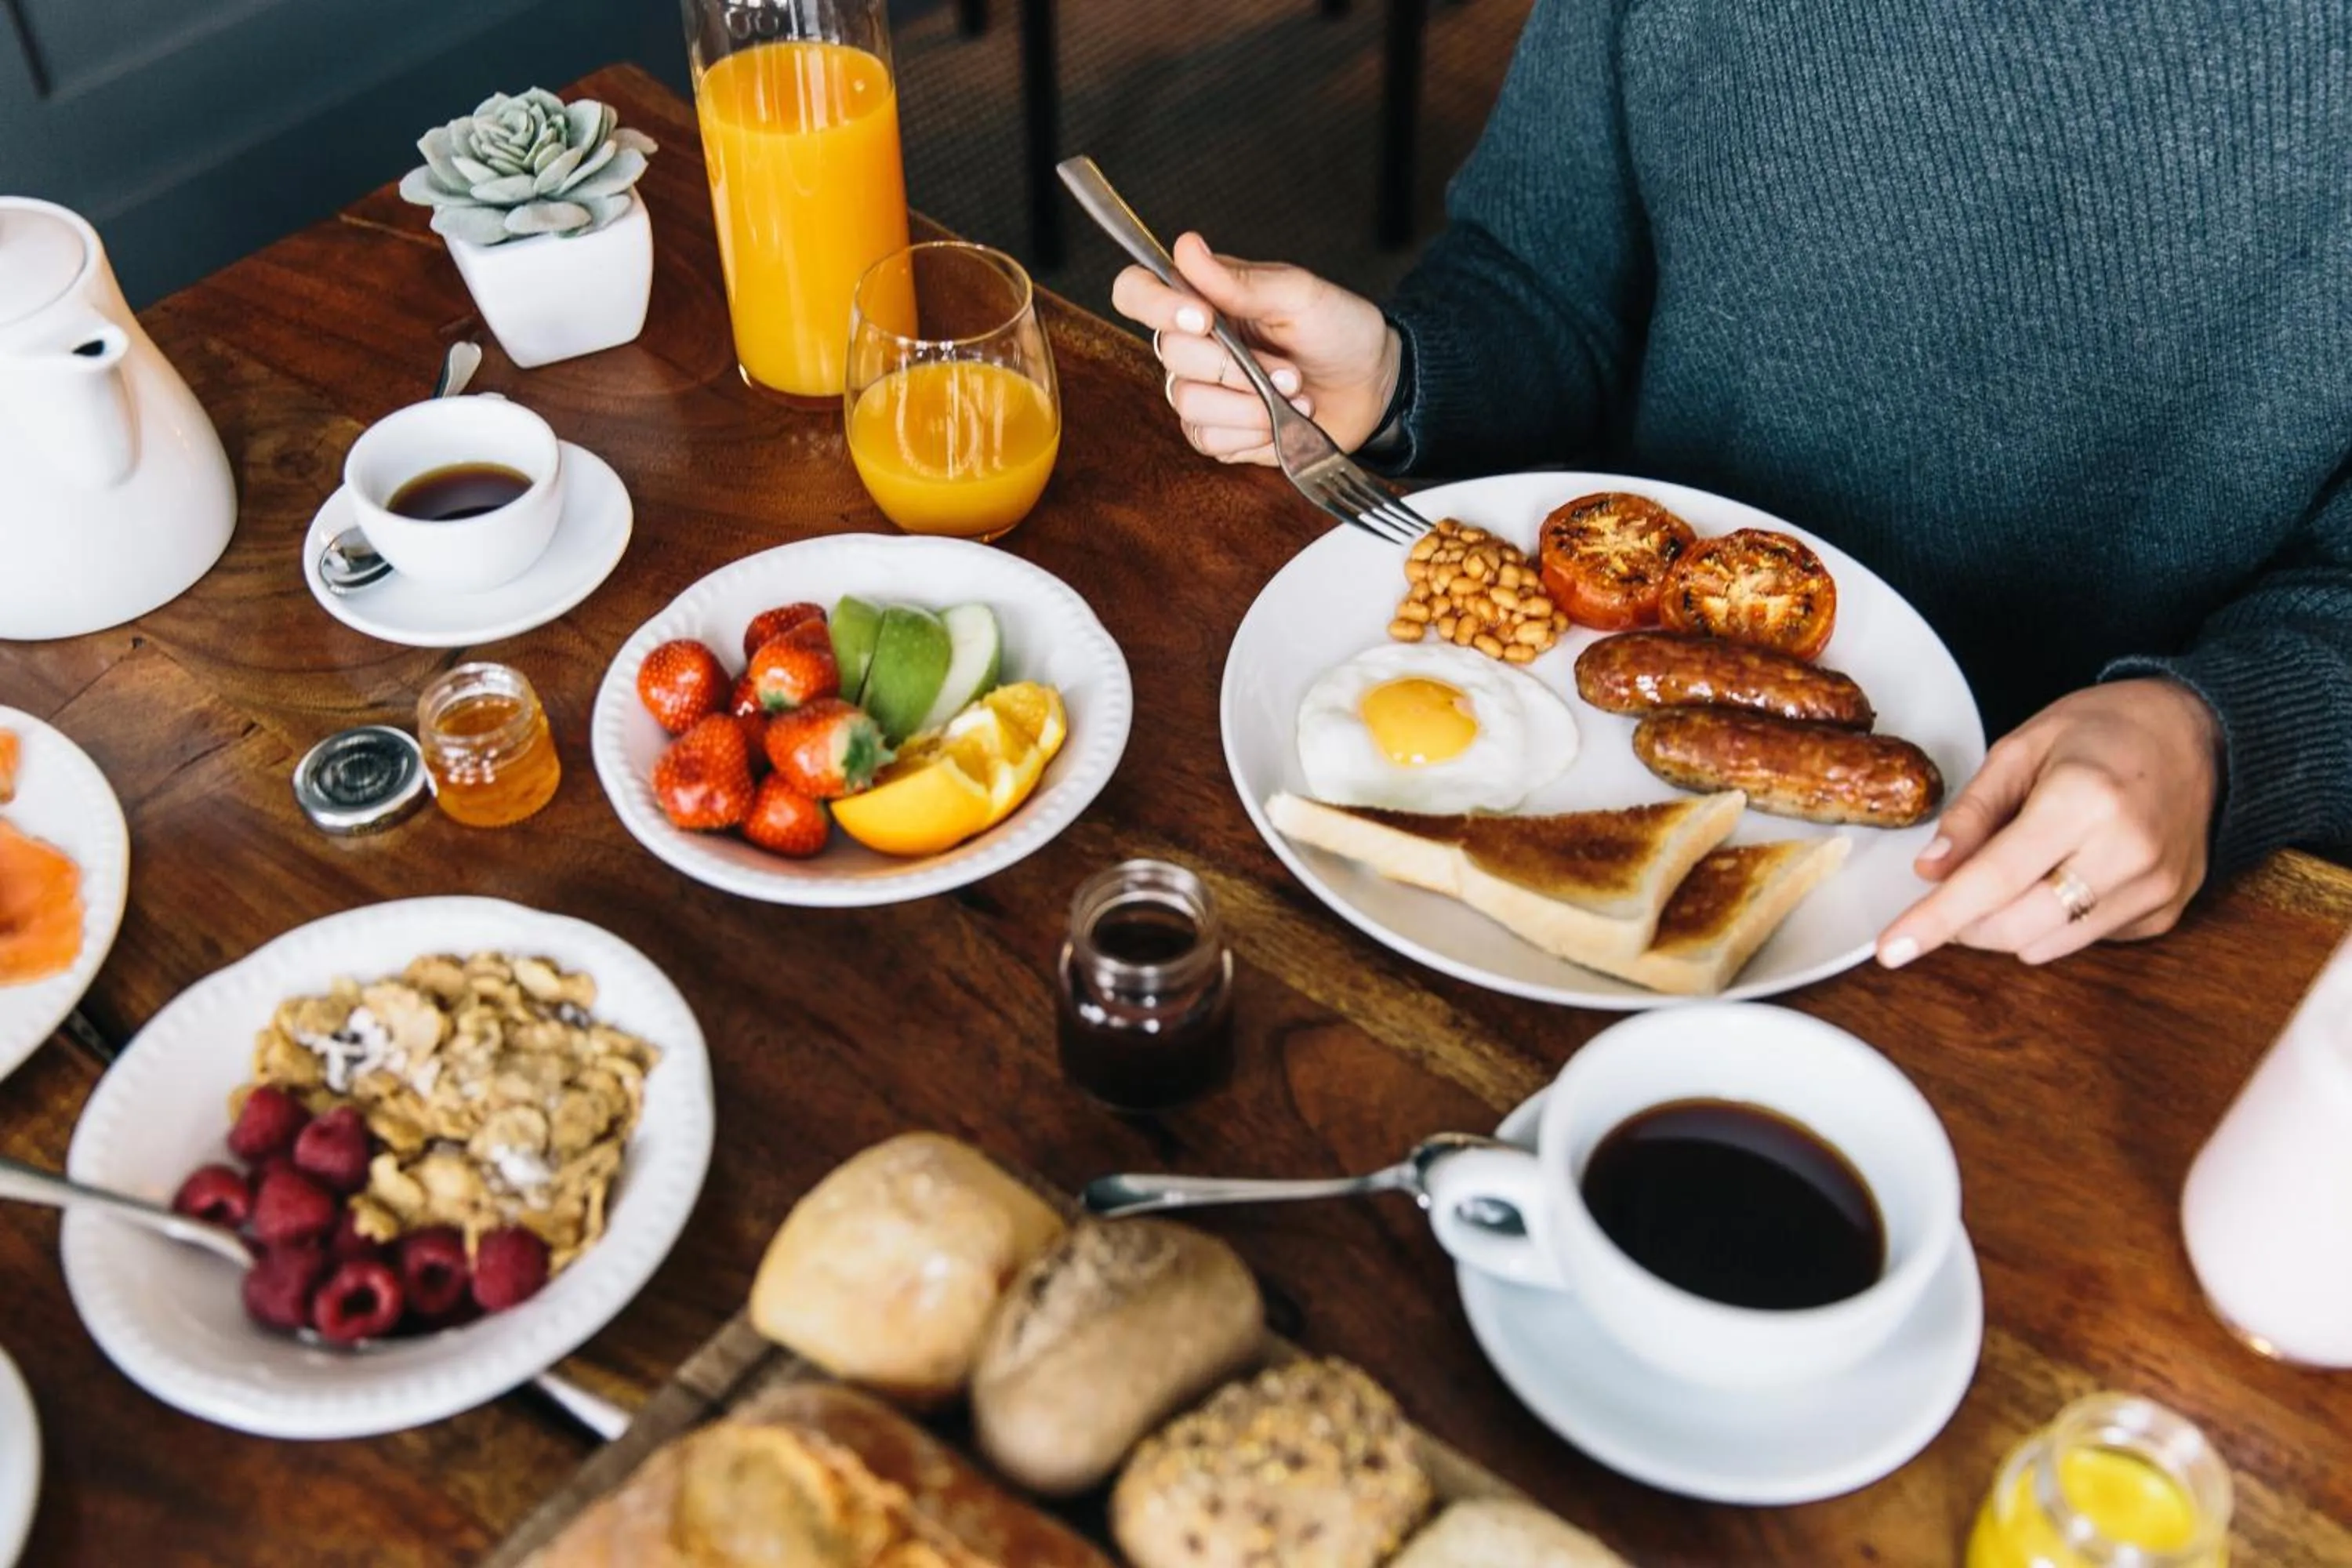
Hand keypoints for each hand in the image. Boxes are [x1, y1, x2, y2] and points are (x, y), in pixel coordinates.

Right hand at [1109, 233, 1399, 464]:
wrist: (1373, 385)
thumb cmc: (1338, 330)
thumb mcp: (1298, 295)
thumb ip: (1239, 280)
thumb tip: (1185, 246)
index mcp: (1203, 298)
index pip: (1136, 291)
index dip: (1154, 304)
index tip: (1203, 317)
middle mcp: (1194, 344)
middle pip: (1170, 355)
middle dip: (1234, 366)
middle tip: (1286, 367)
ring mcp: (1204, 390)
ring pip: (1188, 403)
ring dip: (1250, 404)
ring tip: (1293, 394)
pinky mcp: (1219, 432)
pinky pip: (1208, 439)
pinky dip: (1252, 432)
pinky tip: (1282, 419)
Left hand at [1876, 679, 2222, 967]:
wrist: (2201, 735)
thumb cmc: (2104, 731)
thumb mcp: (2021, 748)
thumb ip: (1972, 813)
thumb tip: (1930, 872)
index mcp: (2083, 801)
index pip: (1993, 879)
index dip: (1935, 919)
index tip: (1892, 948)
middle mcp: (2126, 852)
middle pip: (2017, 928)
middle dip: (1966, 923)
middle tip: (1953, 889)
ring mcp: (2155, 888)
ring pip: (2048, 945)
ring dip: (2008, 925)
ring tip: (2017, 868)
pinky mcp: (2168, 910)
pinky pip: (2086, 939)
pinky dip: (2054, 920)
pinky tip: (2066, 872)